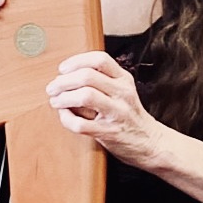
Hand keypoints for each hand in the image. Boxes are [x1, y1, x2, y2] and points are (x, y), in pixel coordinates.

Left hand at [46, 51, 167, 168]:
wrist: (150, 143)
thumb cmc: (129, 116)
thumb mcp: (122, 92)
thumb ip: (101, 81)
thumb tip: (67, 76)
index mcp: (124, 80)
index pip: (100, 60)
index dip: (76, 61)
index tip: (63, 69)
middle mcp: (122, 93)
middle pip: (87, 76)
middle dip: (63, 81)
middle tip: (52, 88)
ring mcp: (117, 113)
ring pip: (84, 96)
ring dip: (64, 98)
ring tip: (56, 101)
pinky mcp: (109, 133)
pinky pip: (81, 124)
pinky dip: (67, 119)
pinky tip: (65, 117)